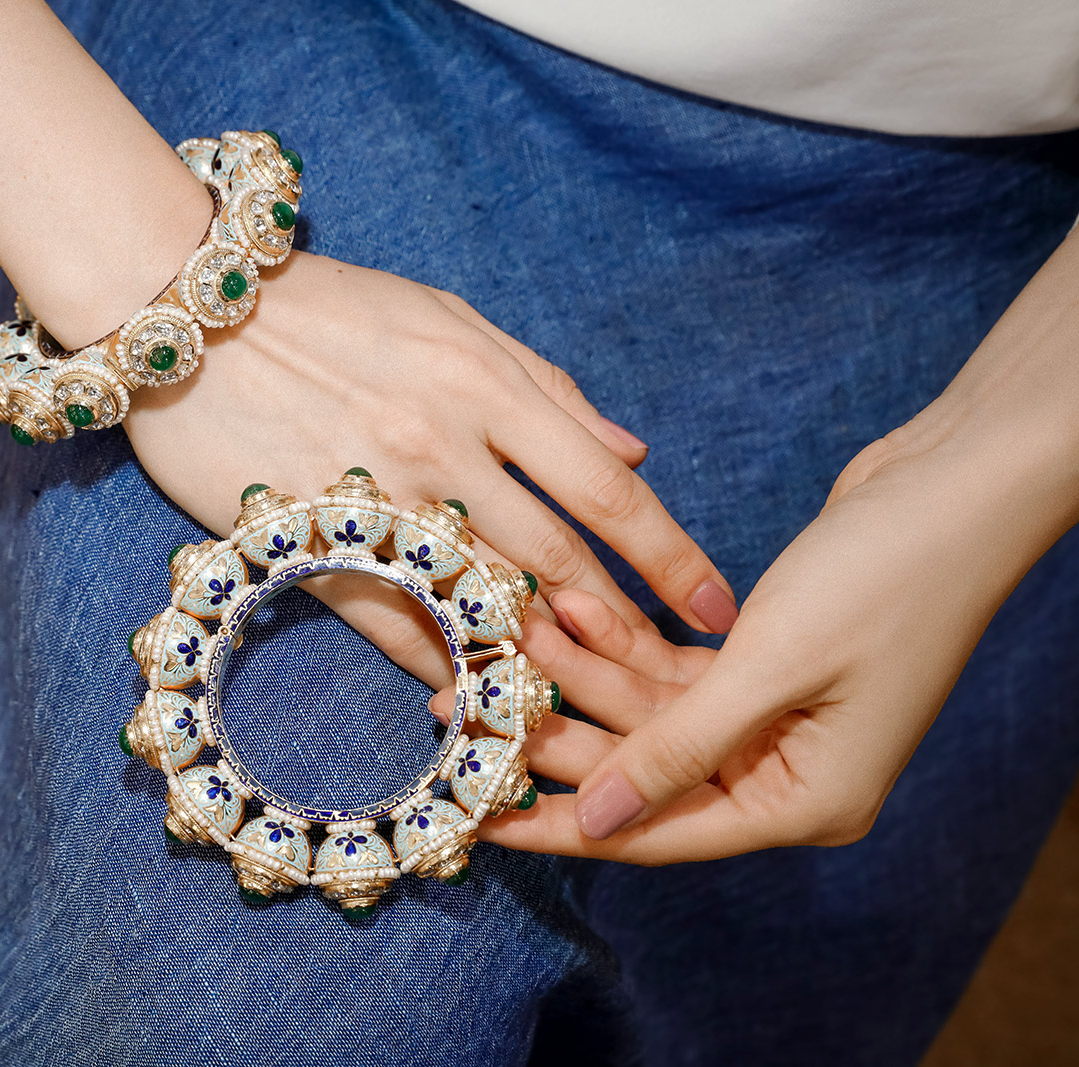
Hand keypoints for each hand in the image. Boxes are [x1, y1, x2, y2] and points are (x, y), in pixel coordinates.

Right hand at [123, 250, 738, 689]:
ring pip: (478, 600)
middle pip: (556, 560)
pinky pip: (391, 622)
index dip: (670, 555)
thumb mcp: (448, 315)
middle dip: (624, 629)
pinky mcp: (308, 537)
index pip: (605, 488)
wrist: (186, 306)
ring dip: (542, 660)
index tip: (716, 606)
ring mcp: (371, 496)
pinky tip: (479, 698)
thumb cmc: (328, 305)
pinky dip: (441, 666)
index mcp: (485, 384)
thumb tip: (632, 450)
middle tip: (670, 680)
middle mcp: (440, 444)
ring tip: (593, 705)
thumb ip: (543, 386)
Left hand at [440, 394, 1072, 862]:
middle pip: (642, 771)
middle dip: (553, 731)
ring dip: (580, 671)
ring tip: (505, 630)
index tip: (477, 818)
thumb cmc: (884, 581)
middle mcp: (785, 773)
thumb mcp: (769, 672)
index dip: (561, 827)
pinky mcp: (760, 668)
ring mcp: (772, 721)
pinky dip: (623, 639)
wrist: (954, 487)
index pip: (656, 832)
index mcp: (803, 803)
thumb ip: (675, 752)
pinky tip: (570, 605)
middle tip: (460, 701)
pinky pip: (670, 669)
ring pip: (647, 713)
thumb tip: (593, 822)